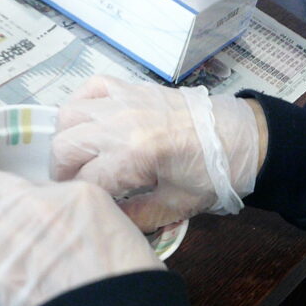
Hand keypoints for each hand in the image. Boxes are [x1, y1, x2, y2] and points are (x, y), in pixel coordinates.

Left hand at [0, 165, 163, 305]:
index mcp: (71, 194)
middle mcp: (31, 204)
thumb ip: (101, 232)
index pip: (40, 187)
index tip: (17, 189)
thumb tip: (96, 245)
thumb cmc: (130, 274)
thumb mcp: (127, 237)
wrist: (113, 299)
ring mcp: (2, 232)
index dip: (23, 188)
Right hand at [53, 75, 261, 231]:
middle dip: (64, 173)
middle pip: (64, 147)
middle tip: (77, 186)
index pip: (85, 180)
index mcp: (136, 154)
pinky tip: (89, 125)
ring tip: (81, 159)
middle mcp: (122, 122)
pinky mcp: (131, 87)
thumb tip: (106, 218)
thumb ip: (136, 216)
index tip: (87, 206)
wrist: (240, 137)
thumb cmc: (212, 174)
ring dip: (67, 140)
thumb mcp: (176, 205)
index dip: (81, 198)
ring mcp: (124, 100)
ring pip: (68, 116)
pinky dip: (80, 106)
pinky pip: (89, 88)